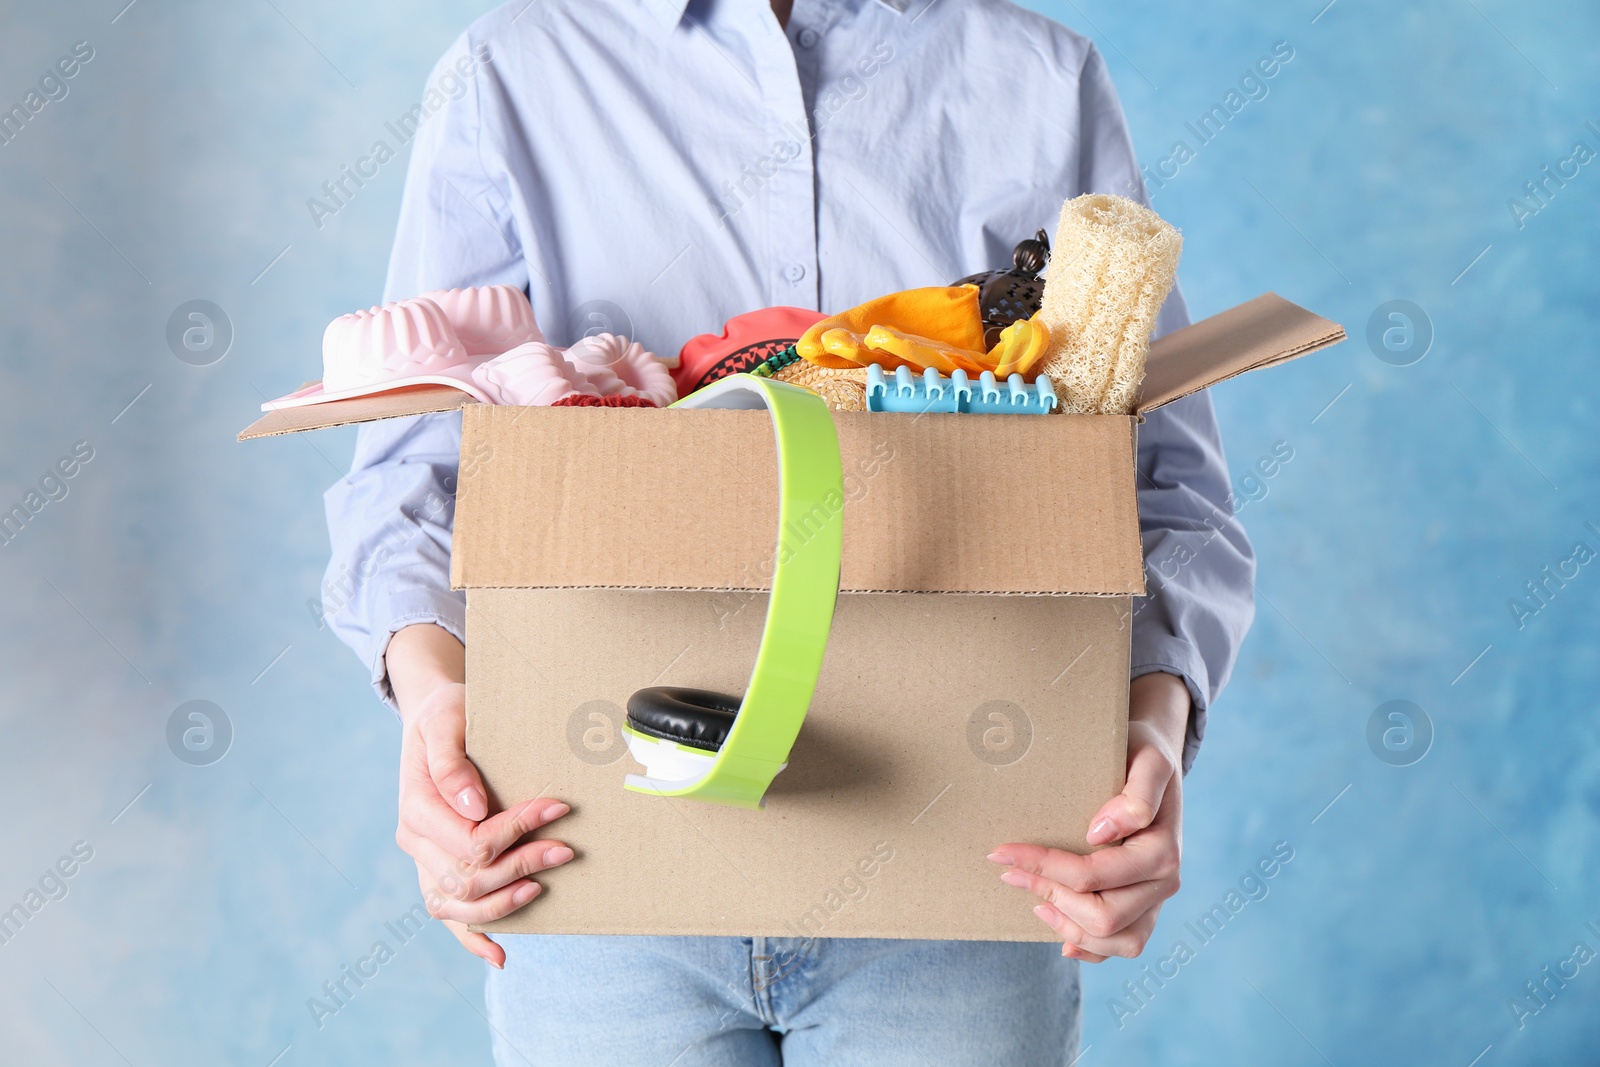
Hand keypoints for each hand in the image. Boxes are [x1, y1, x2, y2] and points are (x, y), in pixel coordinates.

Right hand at [387, 624, 573, 968]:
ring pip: (460, 905)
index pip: (470, 840)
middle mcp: (415, 841)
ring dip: (507, 901)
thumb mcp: (446, 720)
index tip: (558, 809)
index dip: (517, 830)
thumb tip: (472, 806)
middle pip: (470, 877)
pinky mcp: (436, 871)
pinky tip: (500, 955)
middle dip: (522, 864)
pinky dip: (472, 939)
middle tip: (566, 847)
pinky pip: (449, 917)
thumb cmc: (446, 715)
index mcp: (416, 807)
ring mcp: (424, 861)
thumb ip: (451, 760)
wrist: (433, 717)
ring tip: (545, 883)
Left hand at [988, 671, 1188, 960]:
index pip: (1094, 874)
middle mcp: (1164, 882)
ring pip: (1115, 941)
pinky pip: (1123, 946)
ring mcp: (1155, 899)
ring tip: (1032, 898)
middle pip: (1104, 917)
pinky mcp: (1145, 909)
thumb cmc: (1139, 754)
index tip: (1001, 850)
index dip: (1044, 867)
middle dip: (1049, 894)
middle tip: (1010, 871)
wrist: (1149, 759)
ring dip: (1067, 926)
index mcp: (1163, 850)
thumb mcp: (1148, 759)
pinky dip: (1090, 947)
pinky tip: (1060, 935)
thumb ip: (1138, 792)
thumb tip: (1103, 832)